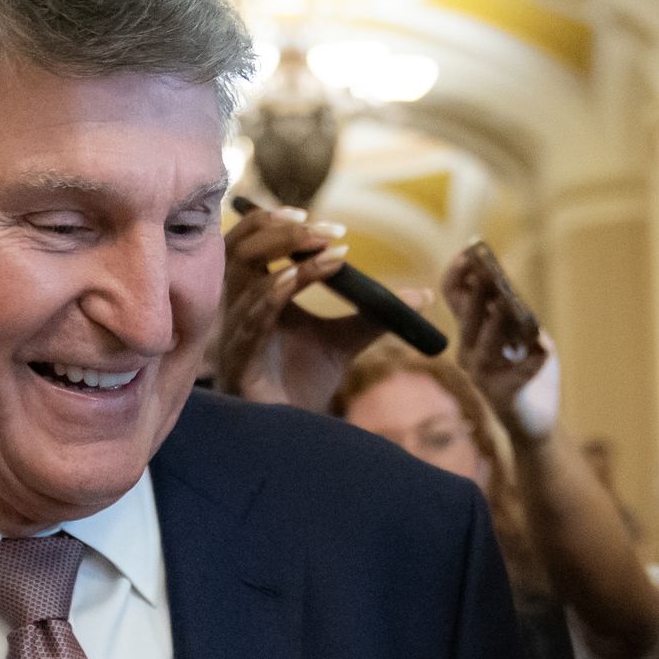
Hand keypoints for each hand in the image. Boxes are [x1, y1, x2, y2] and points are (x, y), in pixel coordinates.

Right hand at [216, 207, 428, 411]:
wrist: (294, 436)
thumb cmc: (305, 385)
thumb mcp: (344, 342)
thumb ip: (374, 315)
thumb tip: (423, 297)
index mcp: (256, 295)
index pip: (253, 243)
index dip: (278, 222)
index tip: (329, 223)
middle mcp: (238, 308)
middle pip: (239, 248)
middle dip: (281, 231)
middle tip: (327, 228)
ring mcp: (234, 333)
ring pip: (245, 279)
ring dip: (287, 258)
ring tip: (329, 250)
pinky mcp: (239, 360)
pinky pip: (250, 319)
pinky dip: (274, 294)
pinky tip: (296, 280)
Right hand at [443, 249, 554, 439]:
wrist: (536, 419)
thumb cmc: (529, 371)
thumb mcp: (524, 336)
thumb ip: (517, 316)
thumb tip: (508, 298)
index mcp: (471, 332)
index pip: (454, 296)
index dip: (458, 273)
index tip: (470, 252)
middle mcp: (469, 351)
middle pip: (467, 316)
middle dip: (476, 293)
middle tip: (485, 271)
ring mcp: (483, 374)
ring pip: (486, 342)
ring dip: (496, 323)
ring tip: (506, 305)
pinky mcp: (504, 395)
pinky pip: (520, 373)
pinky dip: (533, 361)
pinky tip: (544, 349)